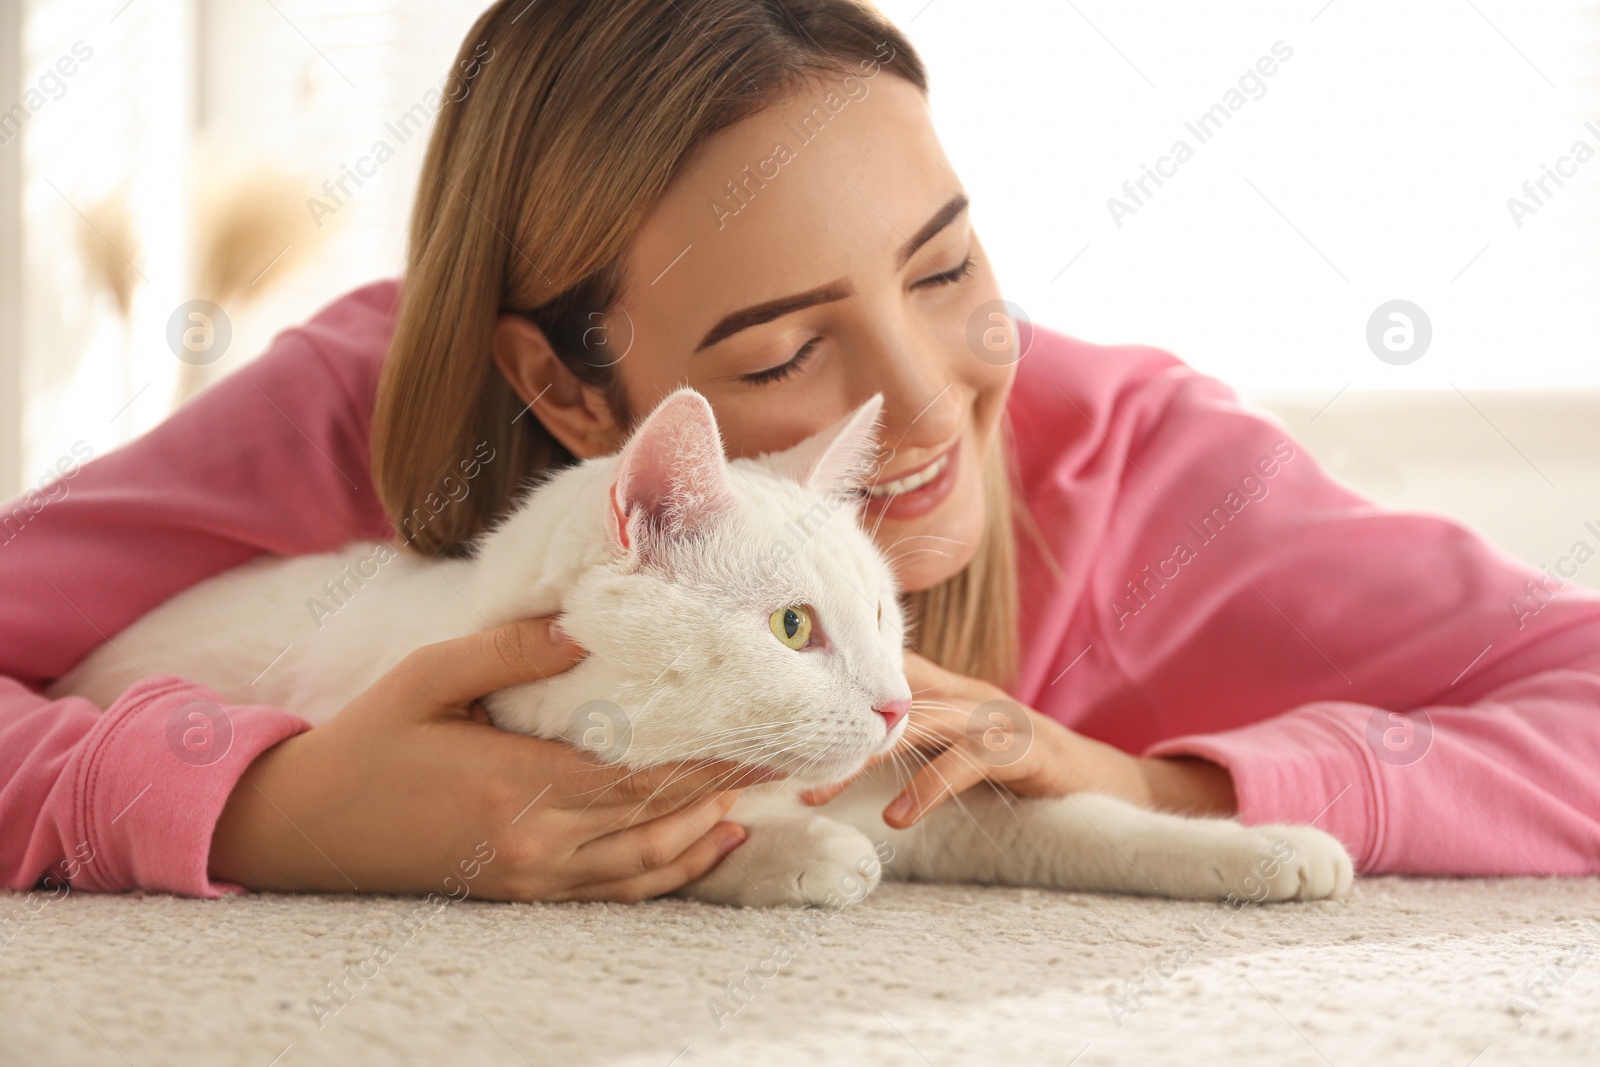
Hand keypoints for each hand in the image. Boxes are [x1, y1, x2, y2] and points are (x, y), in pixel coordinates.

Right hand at [210, 617, 776, 901]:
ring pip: (647, 862)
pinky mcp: (524, 891)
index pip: (644, 775)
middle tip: (791, 761)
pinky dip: (671, 871)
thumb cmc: (370, 738)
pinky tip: (708, 844)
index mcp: (517, 784)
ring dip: (710, 831)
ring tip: (762, 795)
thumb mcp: (430, 675)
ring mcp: (532, 875)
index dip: (714, 759)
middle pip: (659, 818)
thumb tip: (589, 628)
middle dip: (729, 789)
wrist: (306, 825)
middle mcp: (537, 841)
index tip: (767, 736)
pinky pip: (615, 890)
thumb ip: (511, 650)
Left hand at [799, 651, 1235, 826]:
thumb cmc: (1017, 766)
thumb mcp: (952, 744)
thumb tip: (836, 745)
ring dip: (864, 757)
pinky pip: (966, 763)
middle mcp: (962, 693)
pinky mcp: (1020, 748)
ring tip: (818, 791)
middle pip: (884, 698)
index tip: (768, 713)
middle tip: (775, 762)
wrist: (1101, 781)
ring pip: (917, 724)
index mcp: (942, 689)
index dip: (823, 684)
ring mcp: (992, 716)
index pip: (874, 673)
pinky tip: (897, 817)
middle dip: (828, 727)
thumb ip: (905, 736)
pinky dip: (928, 788)